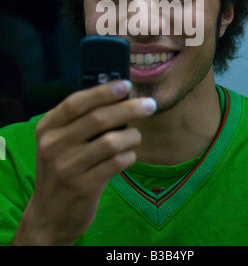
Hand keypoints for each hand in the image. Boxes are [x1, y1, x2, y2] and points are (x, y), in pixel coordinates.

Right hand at [12, 81, 155, 244]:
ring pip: (111, 142)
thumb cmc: (62, 168)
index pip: (76, 102)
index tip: (126, 85)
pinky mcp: (82, 187)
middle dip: (129, 109)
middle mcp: (53, 145)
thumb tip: (119, 96)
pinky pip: (116, 164)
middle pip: (98, 119)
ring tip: (136, 138)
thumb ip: (81, 120)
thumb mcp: (60, 142)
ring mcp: (66, 167)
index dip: (103, 92)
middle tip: (149, 105)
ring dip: (132, 136)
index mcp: (47, 127)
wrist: (50, 214)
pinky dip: (129, 156)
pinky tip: (128, 156)